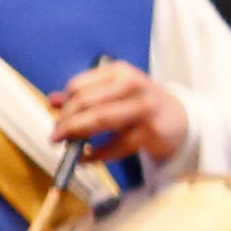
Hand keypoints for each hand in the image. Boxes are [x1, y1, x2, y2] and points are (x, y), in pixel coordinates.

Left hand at [49, 58, 189, 168]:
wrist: (179, 119)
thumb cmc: (140, 103)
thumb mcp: (114, 92)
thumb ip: (84, 94)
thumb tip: (52, 101)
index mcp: (120, 72)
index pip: (79, 86)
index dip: (65, 104)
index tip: (59, 117)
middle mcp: (133, 85)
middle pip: (86, 102)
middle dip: (66, 121)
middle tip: (56, 135)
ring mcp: (144, 108)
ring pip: (100, 120)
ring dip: (77, 135)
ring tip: (66, 145)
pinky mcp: (151, 131)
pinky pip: (116, 146)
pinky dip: (96, 155)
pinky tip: (87, 158)